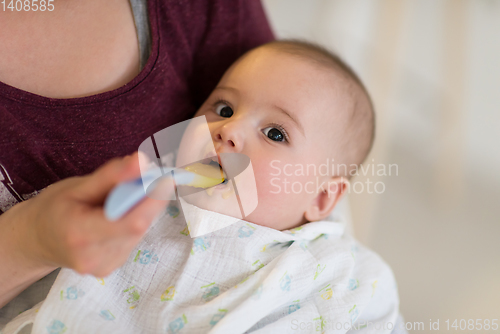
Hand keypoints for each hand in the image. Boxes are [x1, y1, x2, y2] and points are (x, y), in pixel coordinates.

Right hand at [3, 152, 169, 277]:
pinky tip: (117, 217)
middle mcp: (94, 257)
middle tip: (144, 180)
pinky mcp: (111, 267)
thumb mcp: (77, 186)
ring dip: (140, 212)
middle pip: (139, 226)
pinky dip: (132, 223)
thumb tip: (142, 161)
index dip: (154, 200)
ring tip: (119, 200)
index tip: (166, 179)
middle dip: (148, 200)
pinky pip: (133, 240)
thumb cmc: (54, 209)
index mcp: (80, 235)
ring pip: (139, 232)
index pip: (131, 222)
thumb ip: (111, 176)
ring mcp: (104, 266)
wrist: (36, 239)